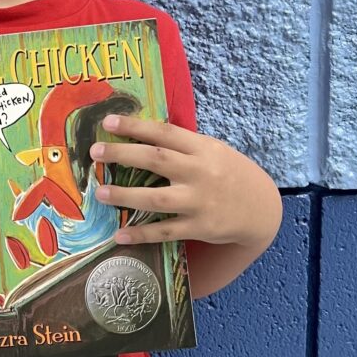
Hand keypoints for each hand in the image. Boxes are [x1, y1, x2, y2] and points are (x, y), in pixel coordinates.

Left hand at [91, 114, 280, 248]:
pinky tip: (119, 235)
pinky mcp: (199, 227)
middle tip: (95, 152)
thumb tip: (140, 133)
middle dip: (122, 154)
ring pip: (157, 198)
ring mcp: (199, 201)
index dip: (135, 126)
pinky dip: (142, 233)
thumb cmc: (229, 173)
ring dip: (125, 195)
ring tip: (101, 193)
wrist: (261, 208)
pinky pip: (166, 231)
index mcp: (202, 148)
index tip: (108, 122)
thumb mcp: (212, 150)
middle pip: (156, 160)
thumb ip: (182, 144)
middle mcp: (200, 172)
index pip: (164, 132)